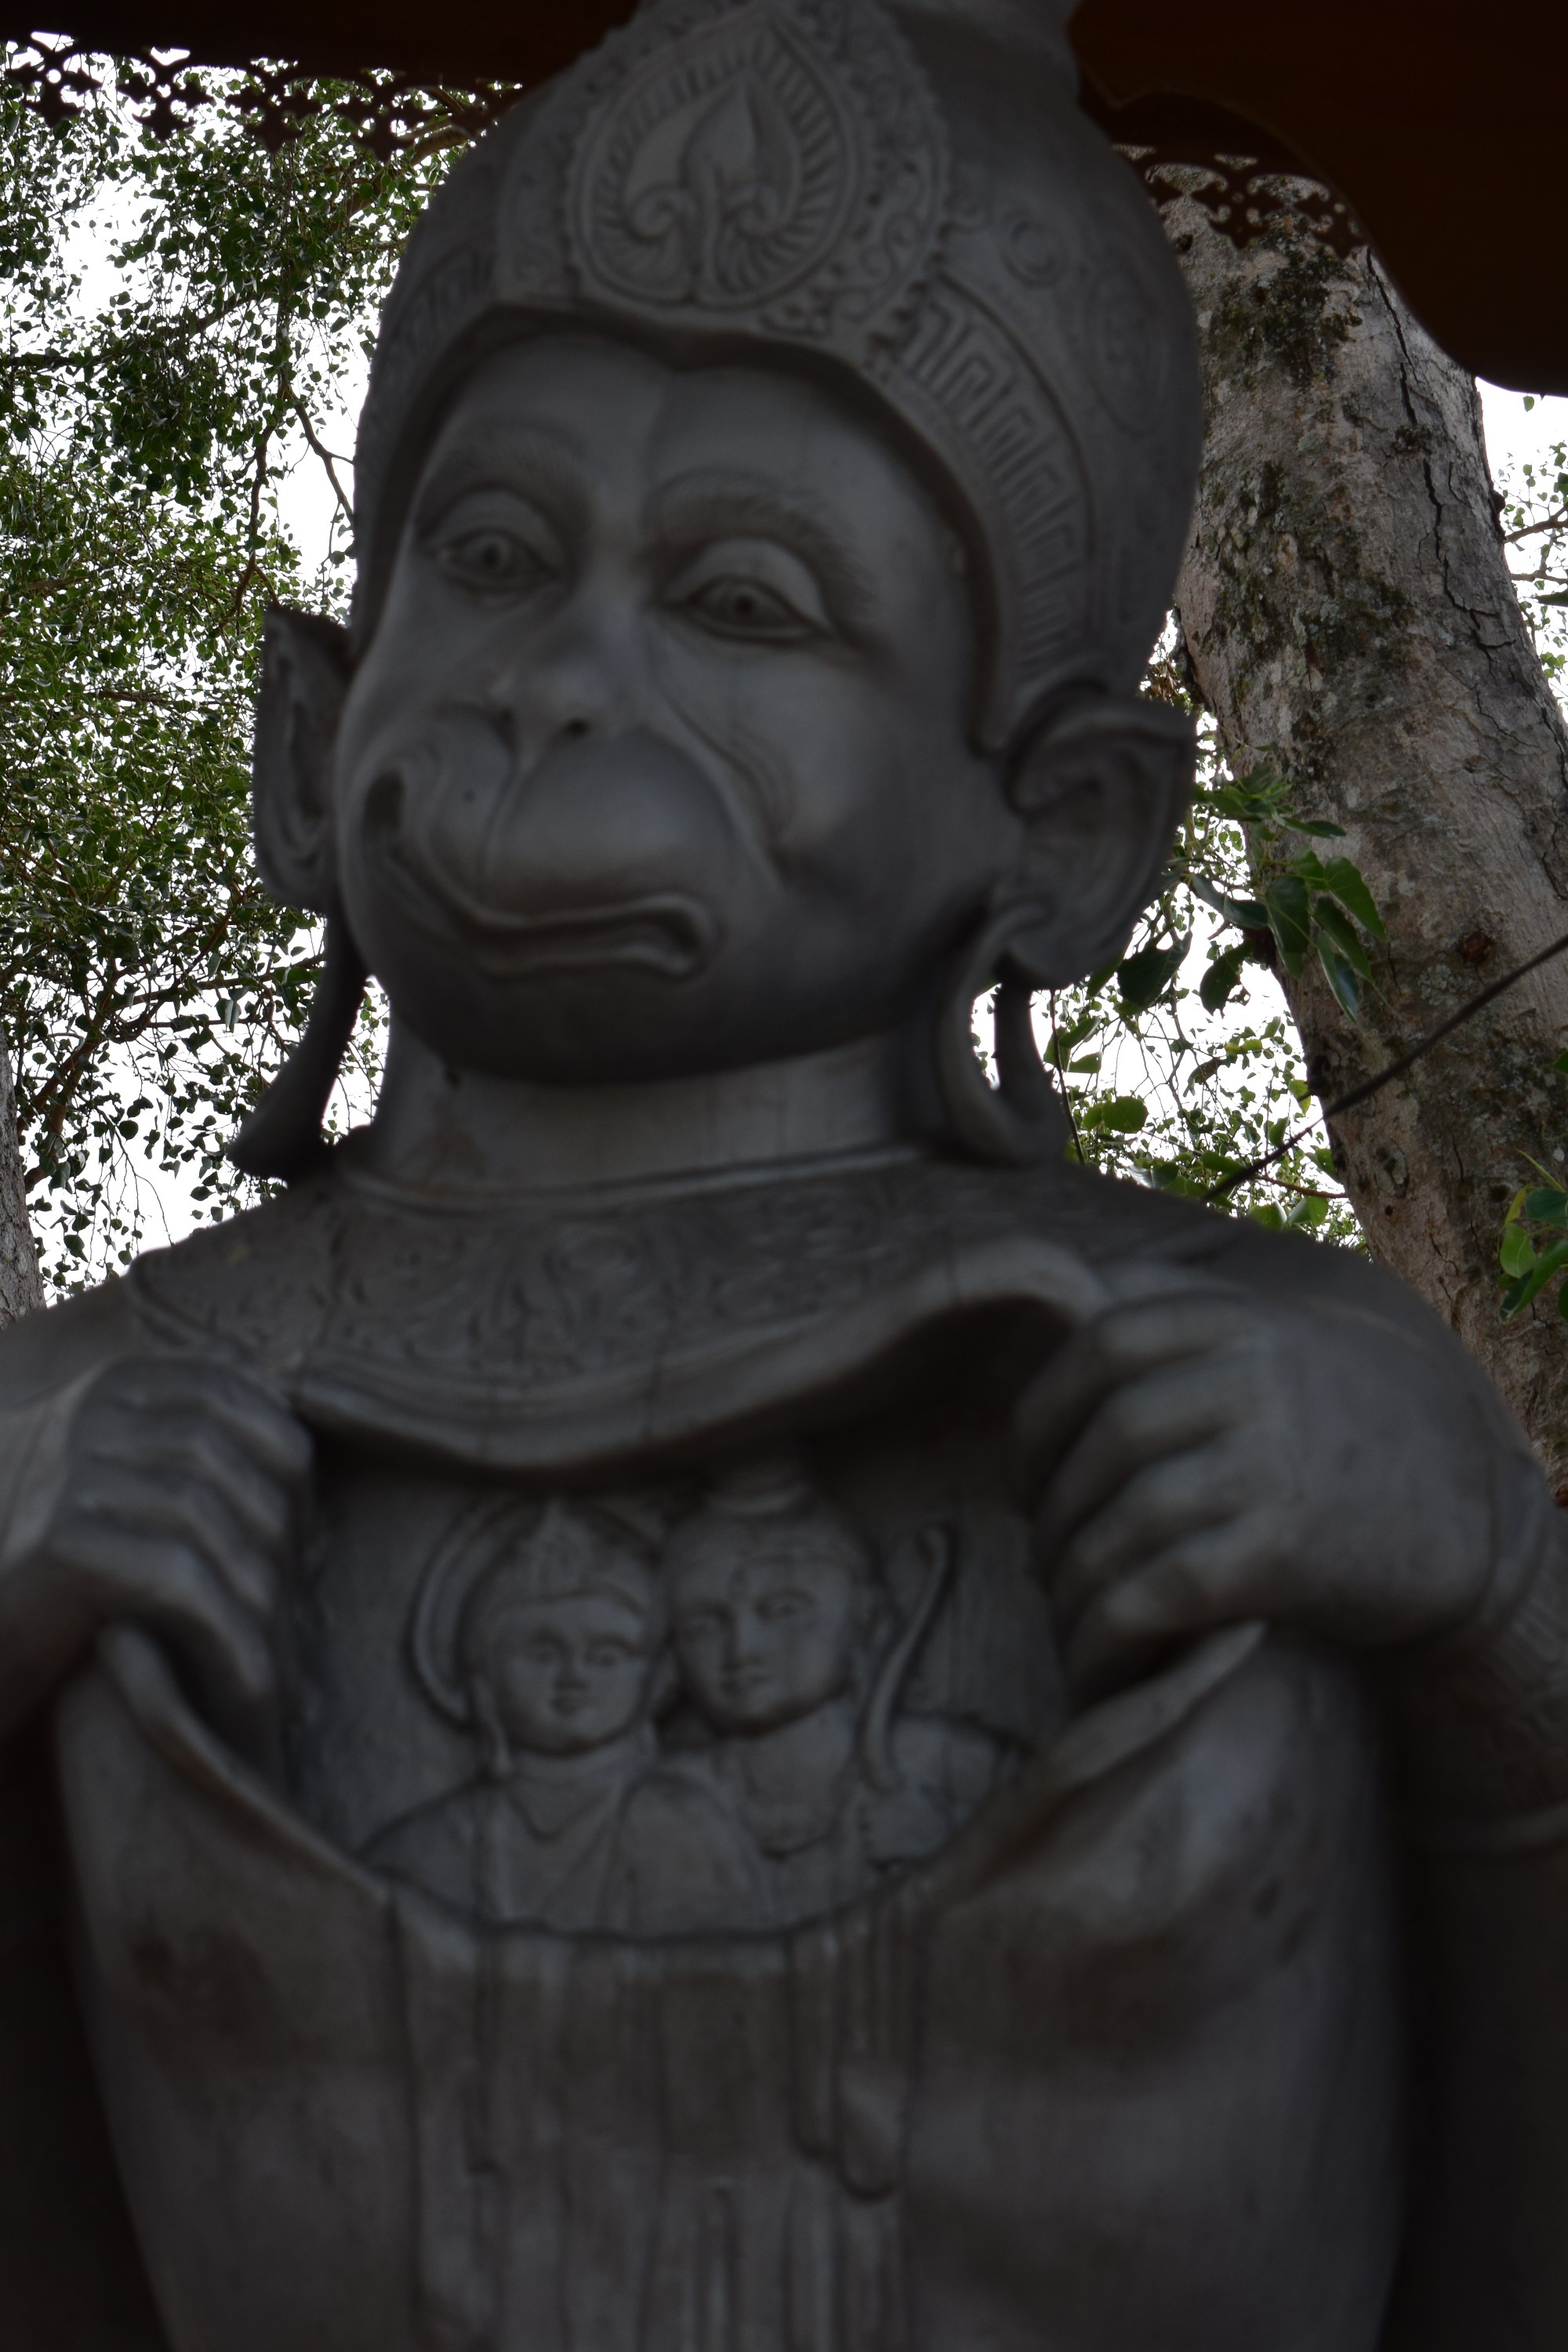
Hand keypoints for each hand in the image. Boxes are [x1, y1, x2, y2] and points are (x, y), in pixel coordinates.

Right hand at [0, 1354, 311, 1745]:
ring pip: (207, 1518)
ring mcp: (68, 1474)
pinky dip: (229, 1635)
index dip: (283, 1461)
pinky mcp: (60, 1545)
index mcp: (114, 1387)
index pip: (233, 1397)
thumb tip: (315, 1484)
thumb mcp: (128, 1497)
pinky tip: (253, 1683)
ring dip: (260, 1595)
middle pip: (224, 1455)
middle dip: (279, 1533)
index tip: (305, 1534)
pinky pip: (178, 1581)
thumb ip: (198, 1464)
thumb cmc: (64, 1581)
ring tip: (282, 1655)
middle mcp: (88, 1415)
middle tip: (299, 1607)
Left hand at [1013, 1279, 1495, 1699]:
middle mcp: (1253, 1381)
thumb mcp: (1272, 1333)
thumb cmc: (1337, 1421)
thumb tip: (1058, 1287)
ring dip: (1071, 1577)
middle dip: (1051, 1506)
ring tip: (1065, 1604)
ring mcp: (1267, 1466)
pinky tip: (1095, 1649)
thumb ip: (1176, 1303)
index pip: (1103, 1342)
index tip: (1027, 1472)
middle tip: (1042, 1553)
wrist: (1464, 1514)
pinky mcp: (1282, 1554)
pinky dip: (1107, 1627)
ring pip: (1121, 1519)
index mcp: (1240, 1320)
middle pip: (1104, 1438)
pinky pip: (1159, 1589)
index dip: (1043, 1410)